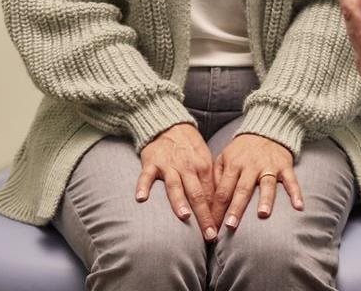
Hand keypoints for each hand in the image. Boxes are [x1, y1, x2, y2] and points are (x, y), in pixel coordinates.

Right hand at [136, 122, 217, 239]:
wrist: (168, 124)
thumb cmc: (188, 147)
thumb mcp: (204, 159)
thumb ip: (208, 181)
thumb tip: (215, 207)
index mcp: (203, 166)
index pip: (212, 195)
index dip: (216, 214)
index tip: (218, 233)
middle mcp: (187, 167)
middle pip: (197, 194)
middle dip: (204, 216)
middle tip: (209, 235)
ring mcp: (168, 165)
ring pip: (175, 185)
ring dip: (179, 201)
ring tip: (184, 216)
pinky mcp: (151, 162)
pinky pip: (146, 176)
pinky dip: (143, 186)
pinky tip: (141, 198)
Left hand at [211, 133, 302, 230]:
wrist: (266, 130)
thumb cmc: (242, 150)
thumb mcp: (224, 157)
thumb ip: (216, 177)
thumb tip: (210, 201)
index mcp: (233, 164)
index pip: (222, 190)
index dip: (217, 210)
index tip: (213, 227)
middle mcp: (250, 166)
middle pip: (242, 190)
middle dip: (236, 208)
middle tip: (230, 226)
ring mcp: (269, 166)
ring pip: (267, 184)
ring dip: (265, 199)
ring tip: (263, 214)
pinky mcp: (285, 166)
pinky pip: (291, 180)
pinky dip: (296, 193)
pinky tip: (298, 207)